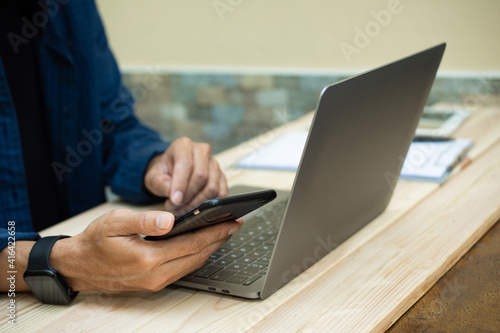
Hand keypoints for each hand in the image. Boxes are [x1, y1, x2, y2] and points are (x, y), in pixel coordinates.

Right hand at [50, 209, 240, 291]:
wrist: (78, 266)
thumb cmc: (95, 242)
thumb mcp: (114, 223)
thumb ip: (144, 220)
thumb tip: (170, 219)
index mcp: (149, 259)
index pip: (192, 244)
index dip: (215, 232)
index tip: (231, 221)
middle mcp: (156, 275)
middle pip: (198, 256)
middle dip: (219, 240)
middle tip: (235, 225)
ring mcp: (156, 282)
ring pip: (193, 264)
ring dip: (211, 248)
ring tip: (223, 232)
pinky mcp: (154, 283)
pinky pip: (183, 269)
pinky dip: (197, 255)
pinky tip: (203, 244)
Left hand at [144, 137, 227, 214]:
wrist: (172, 171)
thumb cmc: (163, 173)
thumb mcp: (153, 177)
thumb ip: (160, 184)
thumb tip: (175, 196)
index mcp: (183, 145)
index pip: (186, 164)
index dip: (181, 184)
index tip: (174, 200)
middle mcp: (202, 150)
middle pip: (201, 176)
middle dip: (188, 196)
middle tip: (176, 207)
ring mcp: (214, 163)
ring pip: (212, 186)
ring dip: (197, 202)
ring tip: (182, 208)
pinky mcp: (221, 176)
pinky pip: (221, 192)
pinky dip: (209, 203)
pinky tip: (195, 206)